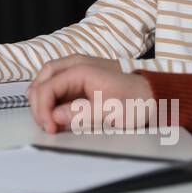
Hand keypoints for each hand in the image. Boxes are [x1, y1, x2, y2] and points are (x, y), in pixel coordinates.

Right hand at [26, 56, 152, 133]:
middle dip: (38, 102)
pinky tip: (53, 112)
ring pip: (47, 80)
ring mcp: (78, 69)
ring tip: (45, 119)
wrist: (153, 96)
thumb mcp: (109, 112)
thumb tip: (54, 117)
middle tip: (44, 124)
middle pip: (43, 79)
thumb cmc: (135, 101)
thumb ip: (80, 114)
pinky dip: (51, 98)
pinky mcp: (81, 78)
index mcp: (80, 69)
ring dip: (42, 99)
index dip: (43, 109)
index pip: (47, 87)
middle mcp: (75, 64)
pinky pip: (58, 84)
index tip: (49, 128)